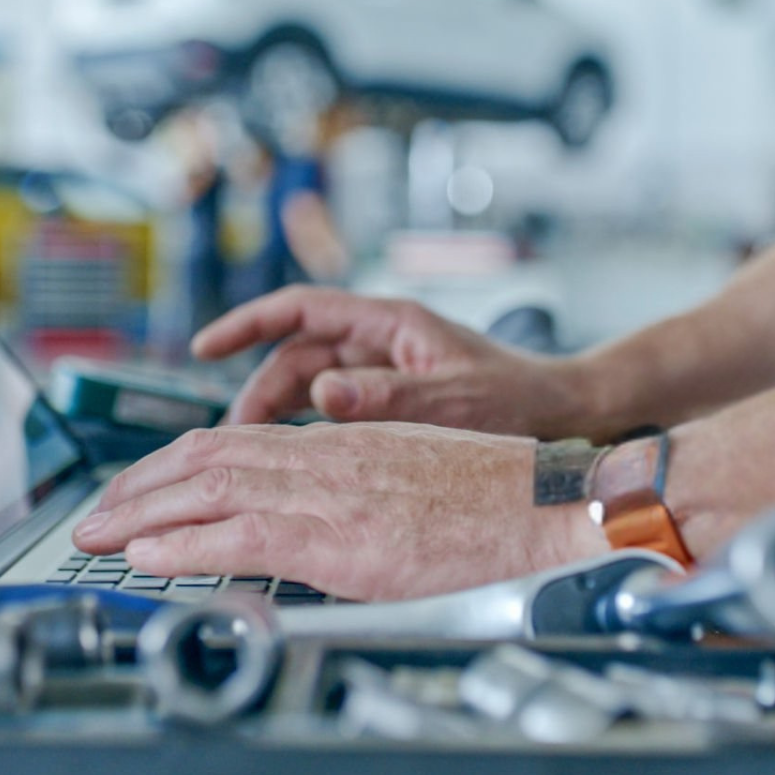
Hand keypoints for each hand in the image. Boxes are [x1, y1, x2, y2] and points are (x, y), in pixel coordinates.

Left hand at [69, 423, 608, 600]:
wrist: (542, 506)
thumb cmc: (493, 498)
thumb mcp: (409, 477)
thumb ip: (355, 489)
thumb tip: (318, 519)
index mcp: (339, 441)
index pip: (234, 441)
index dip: (174, 463)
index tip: (138, 487)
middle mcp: (322, 457)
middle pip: (204, 456)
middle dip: (137, 486)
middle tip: (94, 514)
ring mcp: (326, 494)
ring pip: (205, 489)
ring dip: (139, 514)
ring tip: (96, 536)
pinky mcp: (335, 538)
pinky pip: (238, 535)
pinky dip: (182, 545)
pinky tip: (148, 557)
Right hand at [194, 286, 601, 436]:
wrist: (568, 418)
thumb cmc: (521, 402)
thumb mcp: (453, 400)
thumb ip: (388, 398)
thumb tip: (323, 395)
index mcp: (391, 322)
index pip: (301, 309)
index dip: (248, 323)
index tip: (206, 346)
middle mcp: (381, 341)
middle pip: (296, 355)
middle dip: (257, 392)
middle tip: (230, 439)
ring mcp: (384, 371)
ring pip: (309, 387)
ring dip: (278, 417)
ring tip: (251, 457)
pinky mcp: (391, 402)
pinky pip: (332, 412)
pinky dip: (307, 432)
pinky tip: (292, 465)